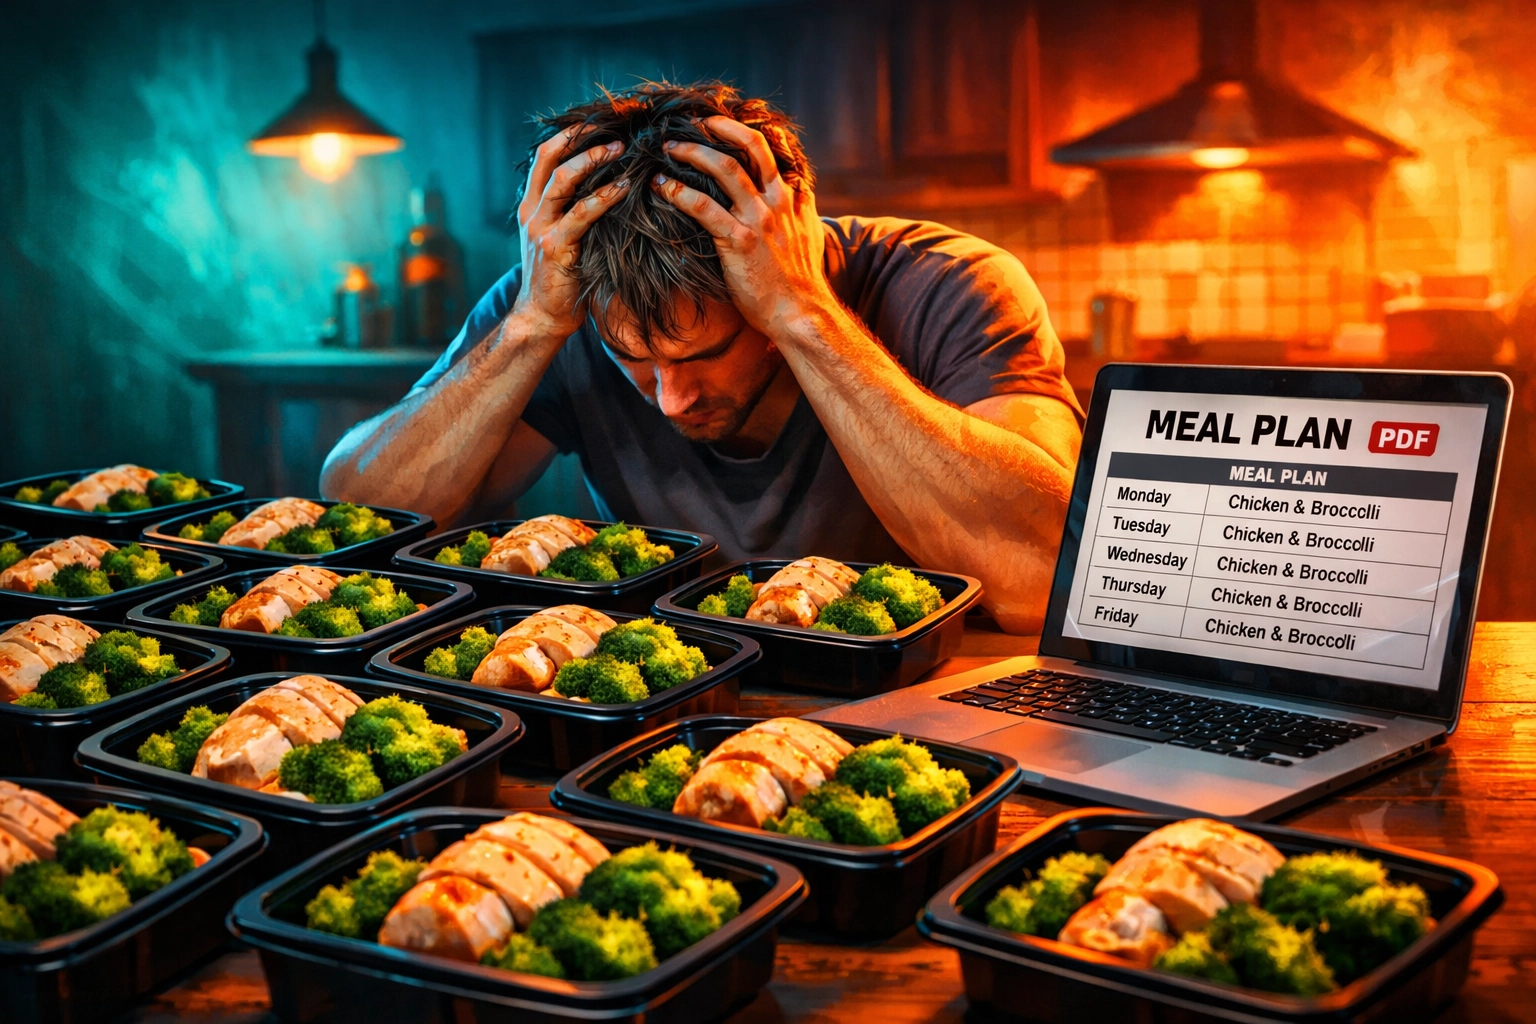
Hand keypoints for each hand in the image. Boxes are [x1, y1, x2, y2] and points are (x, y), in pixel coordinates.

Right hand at [511, 128, 628, 339]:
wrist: (542, 316)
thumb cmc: (561, 278)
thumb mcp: (562, 237)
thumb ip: (574, 211)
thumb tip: (610, 184)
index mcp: (531, 205)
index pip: (544, 155)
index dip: (569, 133)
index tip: (599, 120)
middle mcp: (532, 211)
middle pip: (550, 158)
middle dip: (582, 138)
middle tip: (616, 129)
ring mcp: (541, 228)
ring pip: (563, 180)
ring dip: (593, 160)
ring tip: (621, 149)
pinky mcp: (556, 248)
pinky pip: (582, 214)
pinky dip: (604, 197)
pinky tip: (625, 187)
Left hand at [654, 117, 838, 340]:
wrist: (801, 313)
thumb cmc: (801, 279)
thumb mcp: (812, 233)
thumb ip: (803, 205)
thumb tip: (800, 187)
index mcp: (791, 196)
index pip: (771, 148)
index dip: (743, 130)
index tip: (719, 123)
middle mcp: (777, 201)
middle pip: (750, 146)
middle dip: (718, 128)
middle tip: (693, 123)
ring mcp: (759, 219)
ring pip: (725, 169)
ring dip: (693, 153)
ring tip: (669, 148)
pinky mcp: (739, 241)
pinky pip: (704, 208)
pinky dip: (680, 192)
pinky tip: (663, 186)